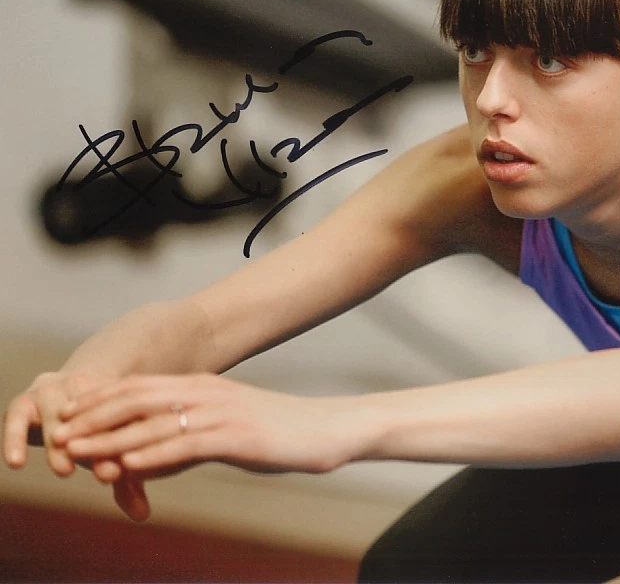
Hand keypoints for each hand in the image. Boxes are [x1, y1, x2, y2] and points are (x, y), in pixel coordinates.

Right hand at [4, 372, 152, 520]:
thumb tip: (142, 515)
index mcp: (112, 394)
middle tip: (104, 474)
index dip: (120, 445)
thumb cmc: (96, 430)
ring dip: (61, 443)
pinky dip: (15, 439)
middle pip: (92, 416)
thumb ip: (126, 479)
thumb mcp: (111, 450)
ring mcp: (52, 390)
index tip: (119, 474)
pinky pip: (16, 419)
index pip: (119, 418)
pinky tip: (16, 463)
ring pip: (57, 415)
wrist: (63, 393)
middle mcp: (84, 385)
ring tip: (65, 470)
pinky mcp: (23, 401)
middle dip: (98, 445)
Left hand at [51, 374, 349, 478]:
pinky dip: (152, 455)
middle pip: (138, 399)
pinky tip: (129, 465)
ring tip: (78, 450)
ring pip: (154, 424)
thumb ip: (186, 443)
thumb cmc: (279, 434)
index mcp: (205, 387)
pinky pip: (185, 446)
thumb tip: (148, 462)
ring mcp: (222, 413)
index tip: (68, 414)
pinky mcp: (237, 436)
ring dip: (111, 439)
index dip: (102, 400)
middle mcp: (208, 393)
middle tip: (59, 432)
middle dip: (94, 416)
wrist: (327, 429)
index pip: (141, 387)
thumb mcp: (227, 433)